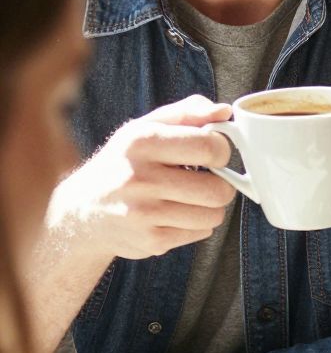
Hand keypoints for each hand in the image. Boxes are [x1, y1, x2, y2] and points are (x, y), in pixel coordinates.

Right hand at [47, 97, 235, 265]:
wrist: (84, 210)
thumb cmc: (124, 163)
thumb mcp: (145, 127)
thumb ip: (187, 113)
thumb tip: (224, 111)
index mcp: (142, 141)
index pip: (210, 147)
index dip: (221, 150)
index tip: (212, 153)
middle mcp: (140, 178)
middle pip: (218, 190)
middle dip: (220, 184)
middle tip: (205, 179)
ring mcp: (144, 213)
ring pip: (214, 215)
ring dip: (209, 206)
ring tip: (188, 197)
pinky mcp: (150, 240)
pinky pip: (201, 233)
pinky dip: (195, 224)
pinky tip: (174, 214)